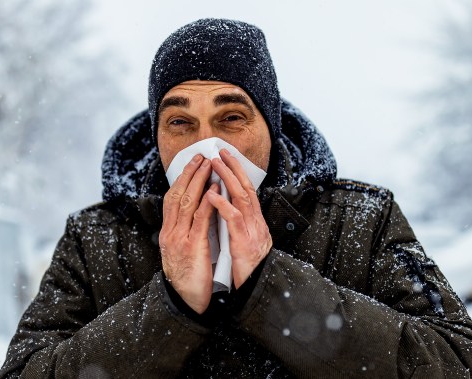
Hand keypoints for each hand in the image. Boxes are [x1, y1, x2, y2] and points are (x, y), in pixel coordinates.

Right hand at [160, 154, 216, 313]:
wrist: (185, 302)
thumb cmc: (187, 278)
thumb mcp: (181, 252)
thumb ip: (185, 233)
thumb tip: (193, 215)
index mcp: (167, 233)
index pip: (171, 199)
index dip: (181, 179)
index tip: (192, 164)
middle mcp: (170, 233)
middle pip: (177, 195)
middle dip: (189, 173)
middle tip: (200, 156)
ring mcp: (179, 239)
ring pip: (187, 203)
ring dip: (199, 181)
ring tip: (209, 165)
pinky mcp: (192, 246)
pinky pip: (200, 219)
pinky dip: (207, 201)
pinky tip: (214, 190)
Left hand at [207, 149, 272, 287]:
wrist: (259, 288)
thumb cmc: (249, 269)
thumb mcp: (245, 243)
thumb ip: (240, 227)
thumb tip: (230, 212)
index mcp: (255, 222)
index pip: (247, 191)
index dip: (237, 173)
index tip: (226, 158)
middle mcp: (256, 222)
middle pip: (246, 188)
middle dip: (234, 168)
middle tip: (220, 152)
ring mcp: (252, 231)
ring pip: (242, 198)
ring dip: (228, 179)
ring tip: (215, 165)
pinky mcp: (244, 242)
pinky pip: (234, 219)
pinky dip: (223, 205)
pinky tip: (211, 195)